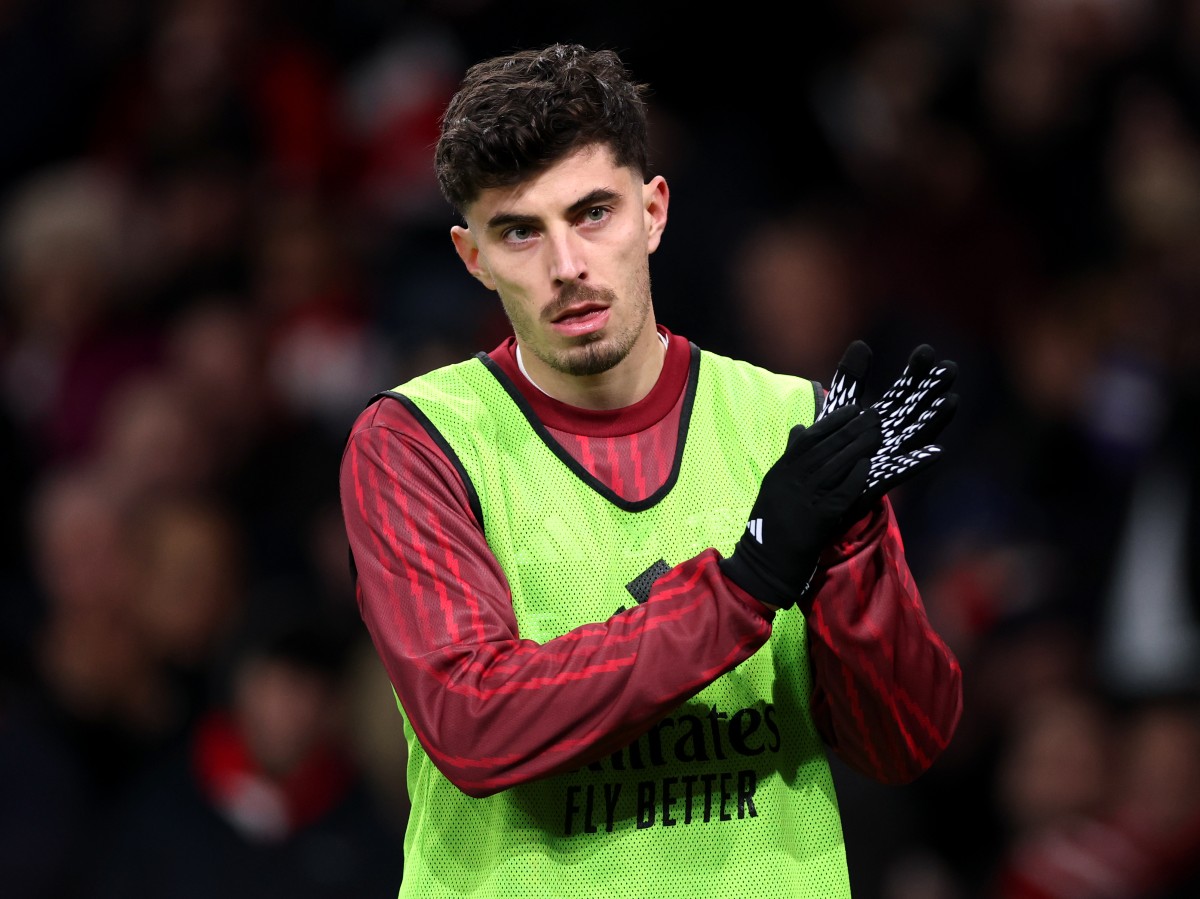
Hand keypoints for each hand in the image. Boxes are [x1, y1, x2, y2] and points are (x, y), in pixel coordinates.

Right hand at [720, 404, 881, 607]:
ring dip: (859, 448)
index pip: (809, 438)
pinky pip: (841, 492)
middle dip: (852, 429)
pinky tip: (868, 465)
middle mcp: (793, 480)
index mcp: (782, 470)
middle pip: (827, 448)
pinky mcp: (820, 516)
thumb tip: (801, 426)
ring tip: (876, 434)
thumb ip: (789, 455)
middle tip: (873, 416)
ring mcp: (806, 497)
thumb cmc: (771, 521)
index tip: (852, 410)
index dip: (833, 422)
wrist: (766, 559)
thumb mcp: (774, 483)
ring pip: (836, 466)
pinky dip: (855, 477)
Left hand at [818, 339, 957, 519]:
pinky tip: (937, 451)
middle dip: (932, 390)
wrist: (819, 490)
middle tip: (949, 367)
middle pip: (915, 409)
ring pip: (915, 436)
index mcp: (883, 419)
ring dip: (935, 420)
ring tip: (951, 400)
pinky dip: (918, 461)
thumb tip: (862, 344)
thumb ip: (851, 380)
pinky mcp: (879, 481)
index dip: (914, 373)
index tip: (926, 351)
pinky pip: (901, 471)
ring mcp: (889, 458)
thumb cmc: (835, 449)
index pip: (902, 391)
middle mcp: (892, 437)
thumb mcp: (840, 410)